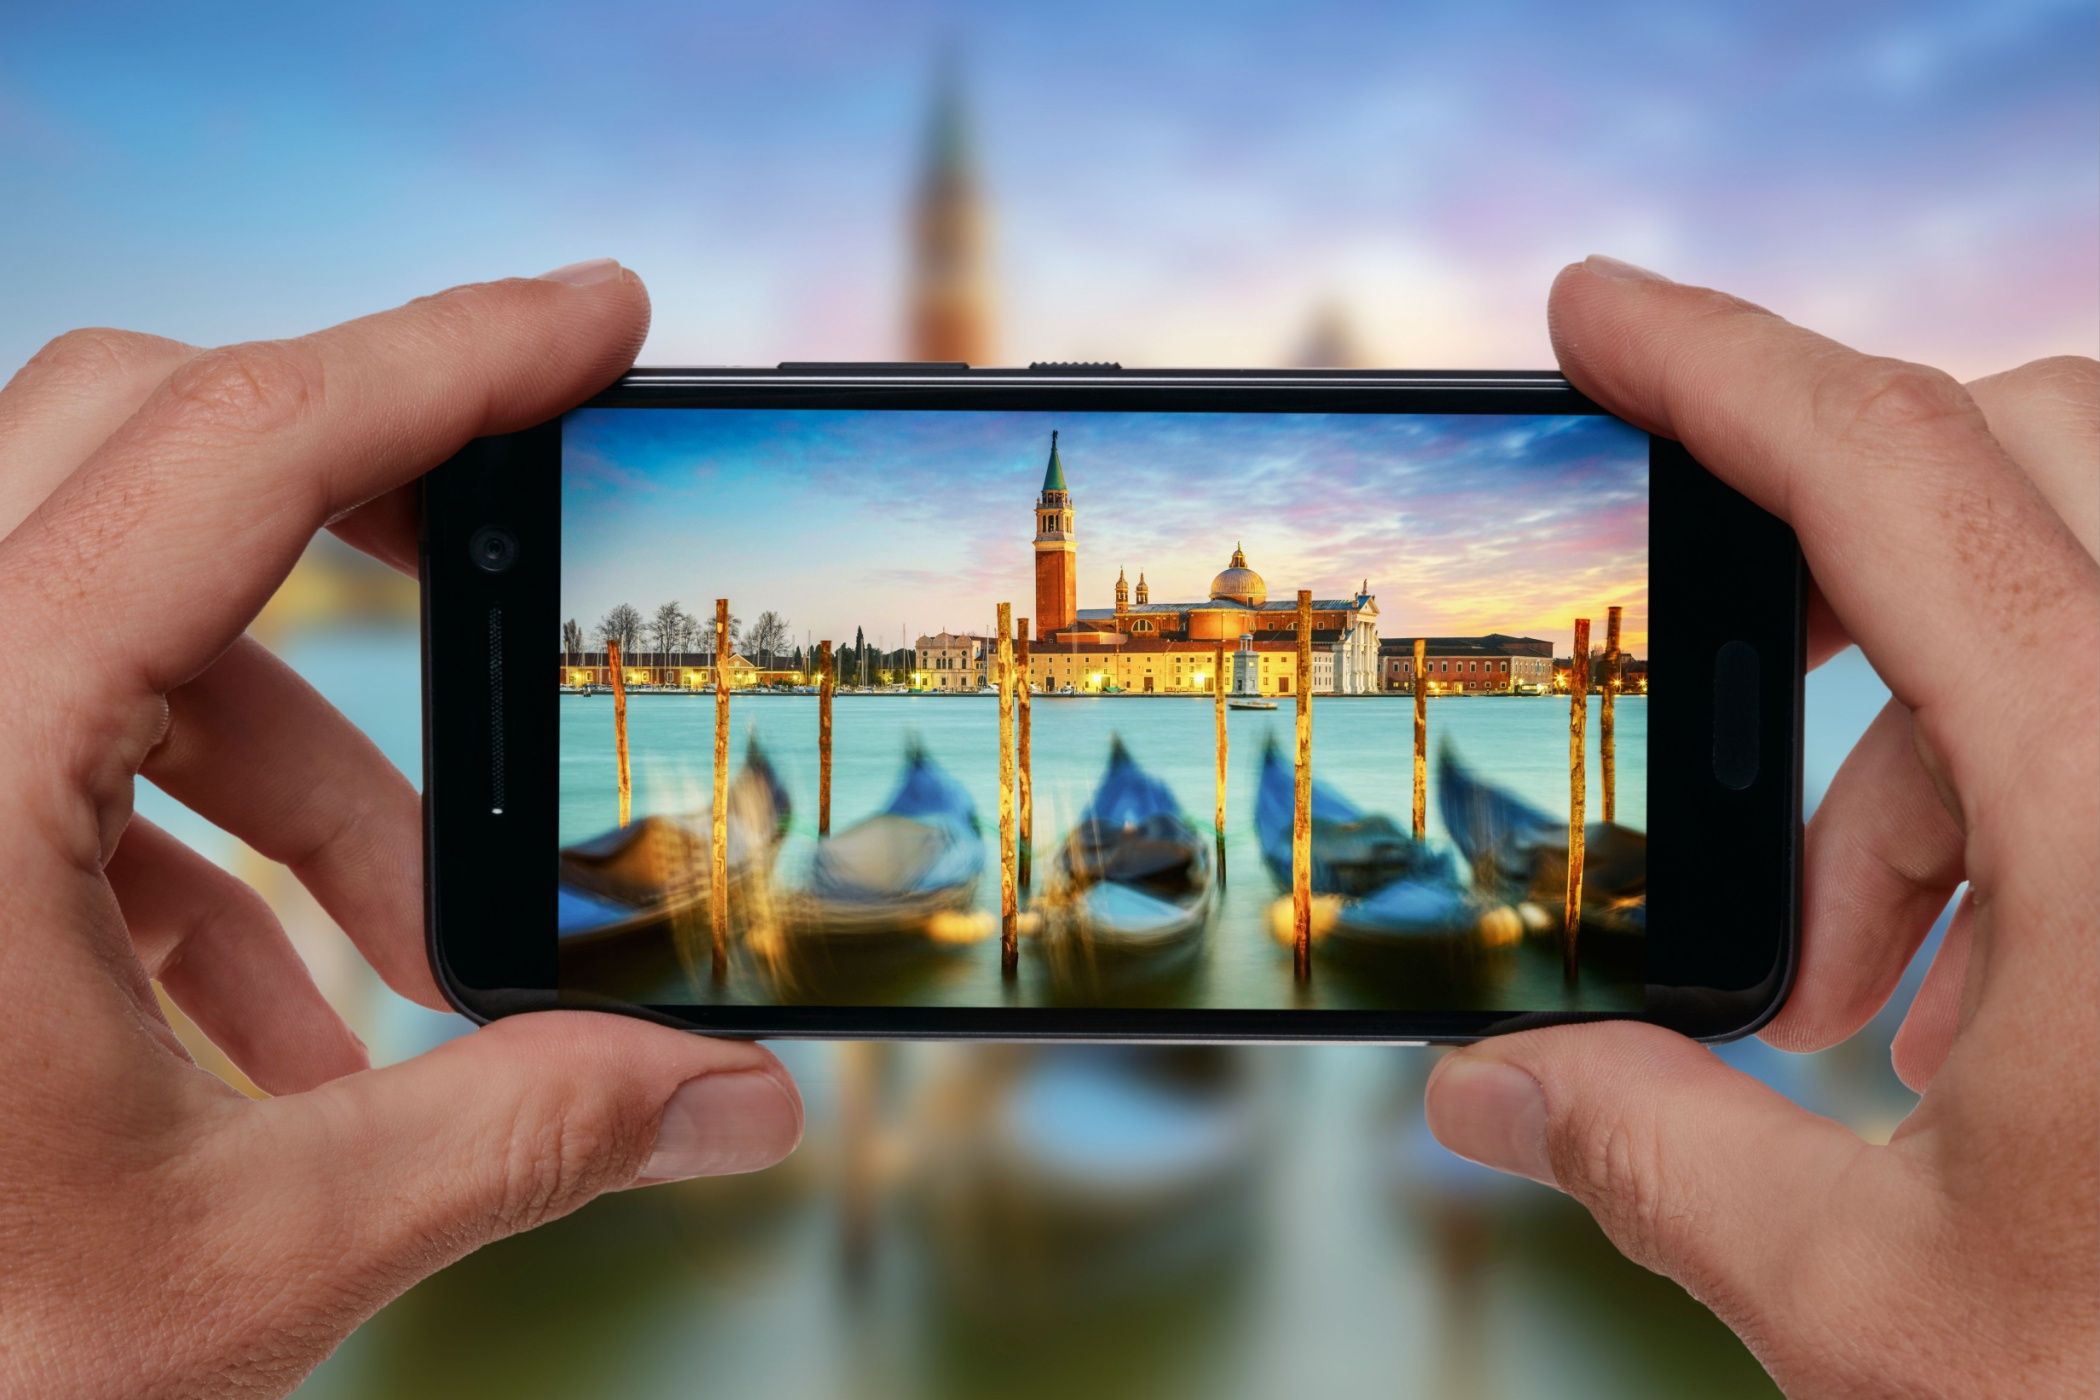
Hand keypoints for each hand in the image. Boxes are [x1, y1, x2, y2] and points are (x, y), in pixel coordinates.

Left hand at [0, 263, 802, 1397]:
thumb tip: (735, 1100)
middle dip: (366, 500)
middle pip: (139, 438)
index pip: (237, 446)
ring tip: (401, 950)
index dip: (448, 359)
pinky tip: (260, 1023)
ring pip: (102, 605)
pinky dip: (179, 837)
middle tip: (513, 570)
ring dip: (289, 750)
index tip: (596, 321)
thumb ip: (524, 1137)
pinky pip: (39, 737)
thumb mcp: (249, 1252)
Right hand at [1427, 257, 2098, 1396]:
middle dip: (1842, 553)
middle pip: (2027, 458)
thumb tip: (1486, 1093)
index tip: (1596, 316)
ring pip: (2083, 596)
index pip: (1899, 476)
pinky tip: (1992, 1012)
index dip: (1719, 362)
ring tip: (1880, 985)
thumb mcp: (1877, 1298)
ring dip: (1937, 741)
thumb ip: (1652, 1154)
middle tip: (1736, 688)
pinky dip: (2036, 794)